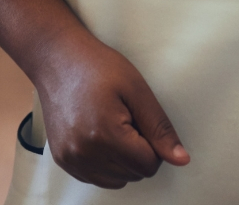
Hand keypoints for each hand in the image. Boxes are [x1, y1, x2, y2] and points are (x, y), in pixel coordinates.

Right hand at [33, 33, 190, 187]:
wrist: (57, 59)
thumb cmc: (98, 67)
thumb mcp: (137, 90)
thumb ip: (160, 128)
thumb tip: (181, 159)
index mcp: (104, 135)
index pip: (148, 165)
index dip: (153, 144)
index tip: (141, 120)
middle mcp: (83, 153)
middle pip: (133, 174)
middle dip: (137, 151)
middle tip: (124, 118)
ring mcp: (69, 159)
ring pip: (116, 180)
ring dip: (122, 160)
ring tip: (111, 126)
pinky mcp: (62, 160)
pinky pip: (96, 177)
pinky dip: (105, 163)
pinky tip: (98, 134)